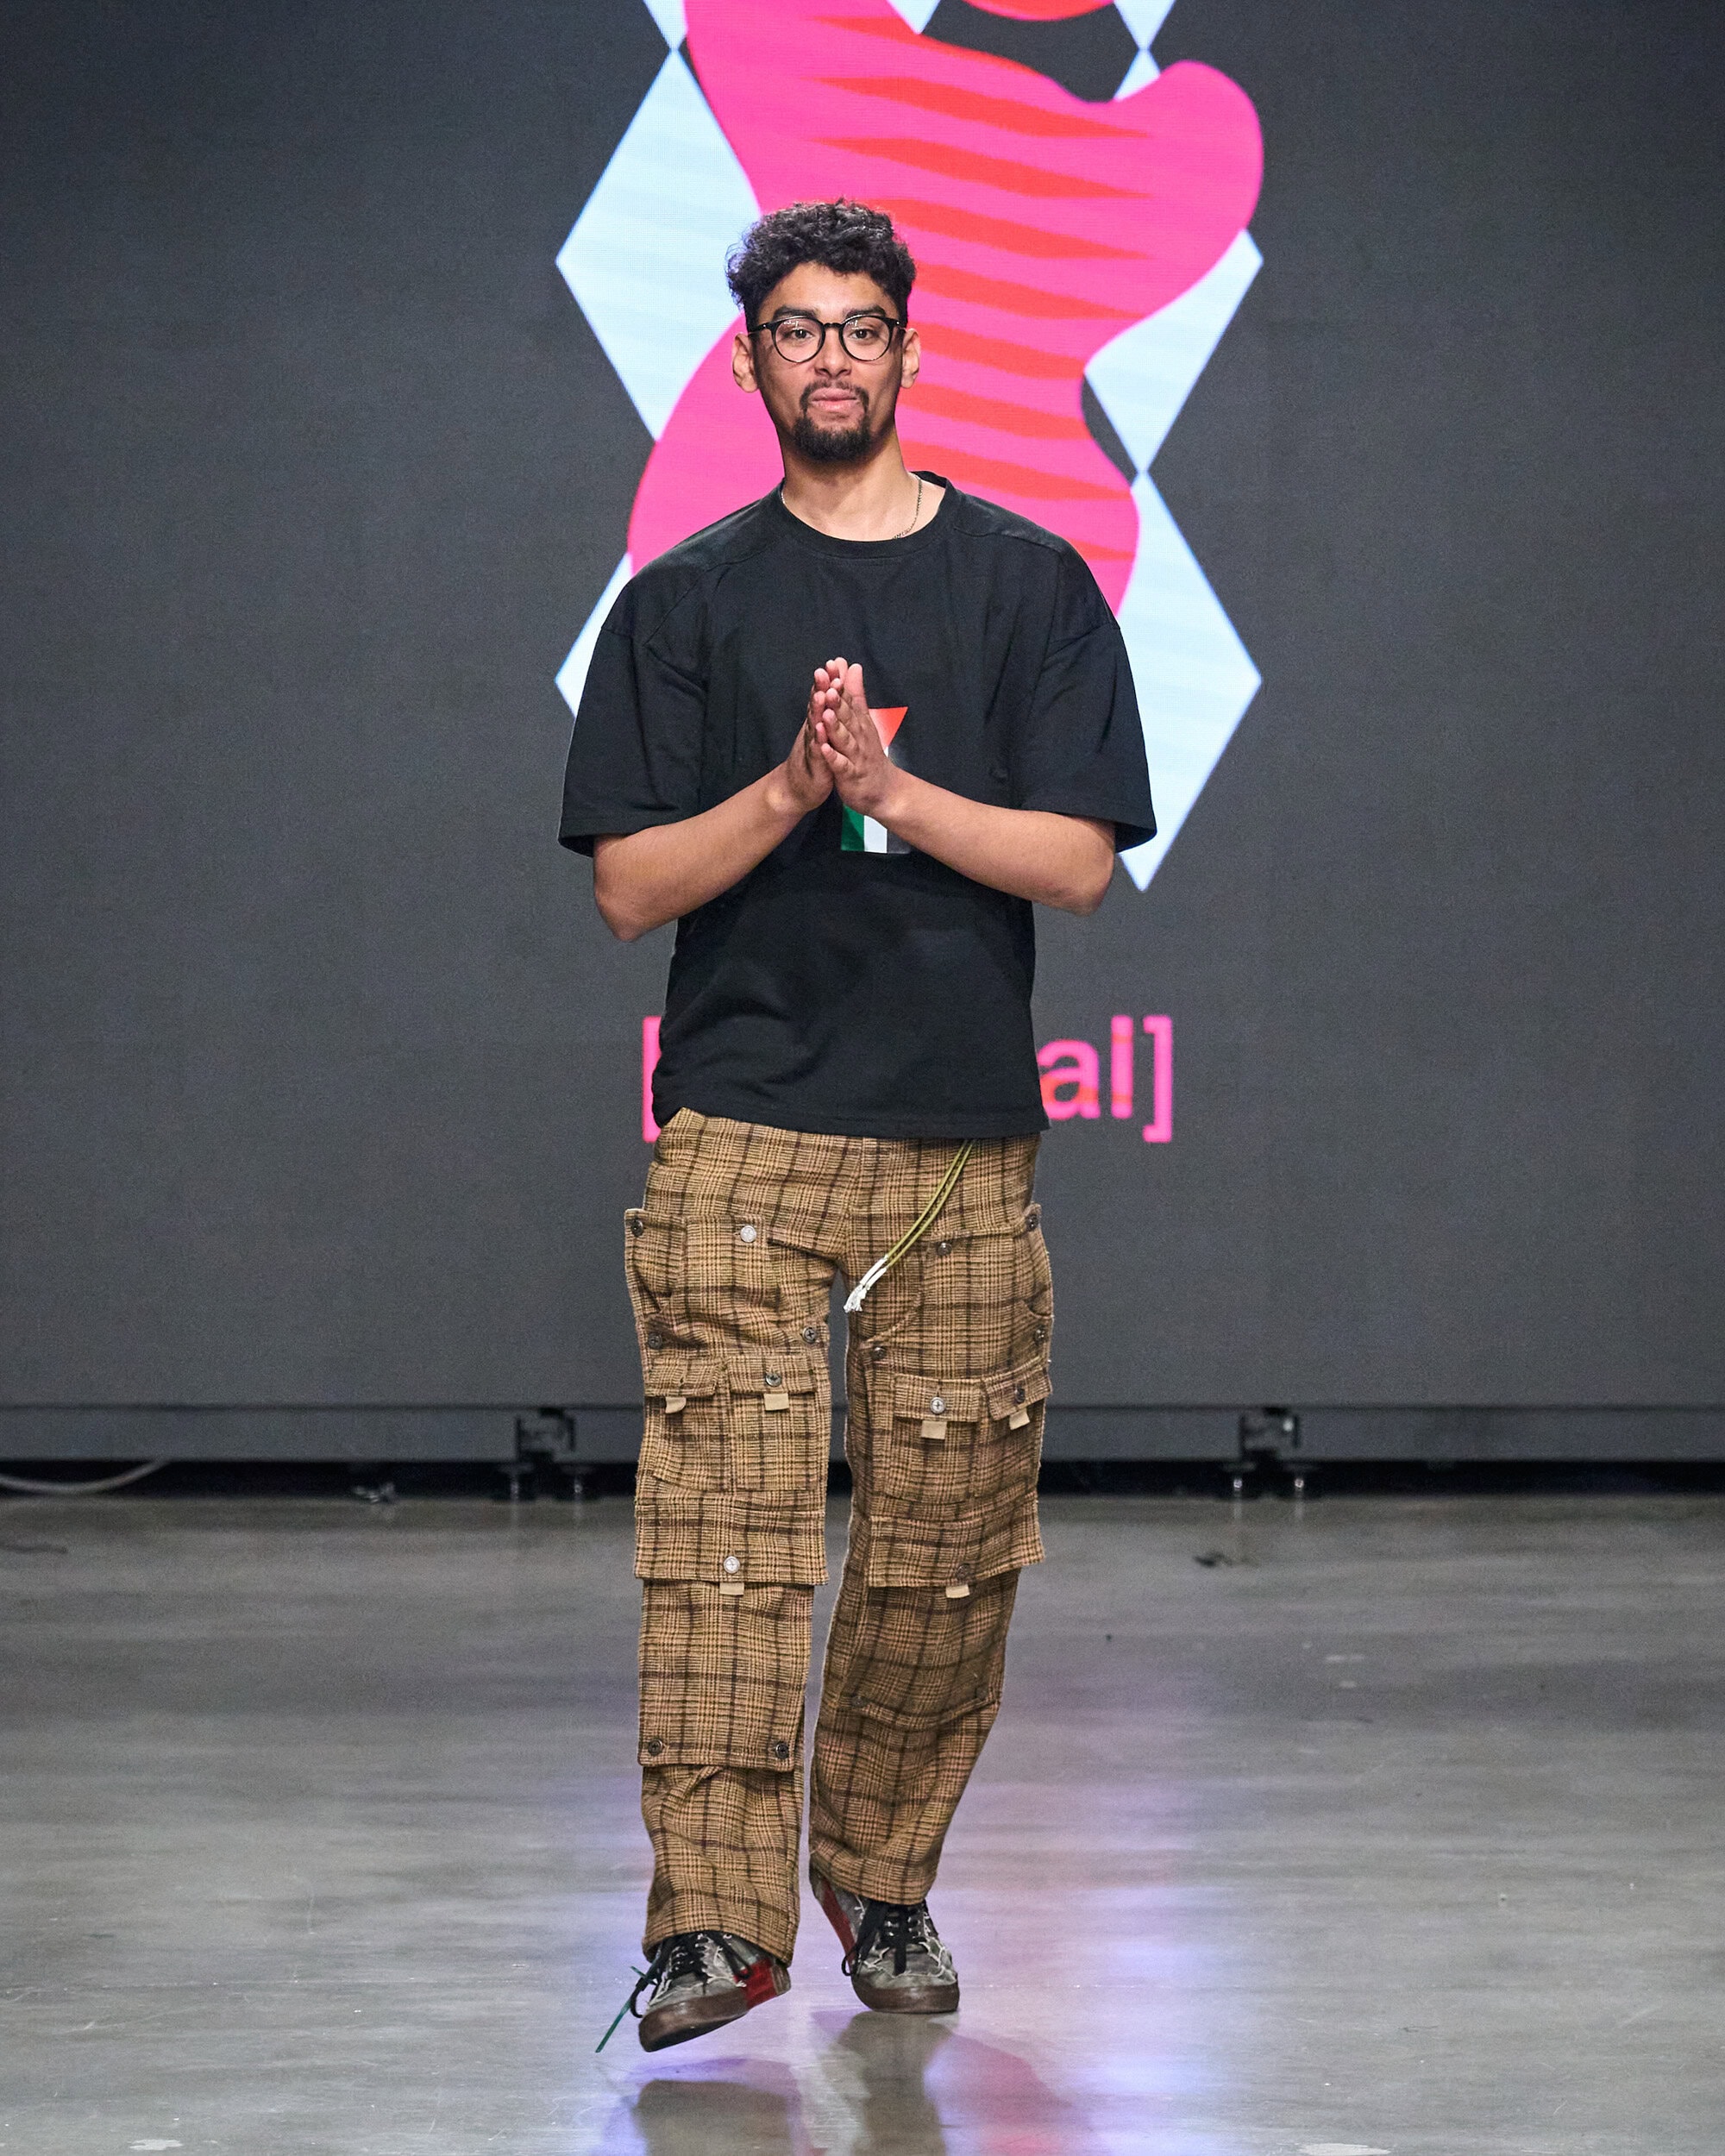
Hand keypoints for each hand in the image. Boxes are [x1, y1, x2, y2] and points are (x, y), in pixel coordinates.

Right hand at [766, 662, 840, 817]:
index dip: (827, 681)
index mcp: (817, 723)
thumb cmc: (813, 757)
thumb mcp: (822, 731)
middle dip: (820, 689)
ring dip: (817, 712)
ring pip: (814, 727)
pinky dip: (817, 744)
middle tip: (823, 671)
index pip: (822, 698)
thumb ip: (828, 707)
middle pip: (816, 707)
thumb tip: (833, 683)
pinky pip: (816, 754)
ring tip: (822, 696)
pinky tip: (819, 734)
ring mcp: (811, 748)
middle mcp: (812, 731)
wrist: (797, 789)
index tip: (834, 663)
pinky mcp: (815, 767)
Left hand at [812, 657, 900, 819]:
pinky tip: (823, 749)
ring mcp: (855, 756)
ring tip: (825, 714)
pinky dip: (833, 757)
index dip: (839, 683)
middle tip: (828, 684)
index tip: (831, 665)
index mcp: (859, 723)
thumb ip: (855, 694)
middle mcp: (859, 736)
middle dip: (838, 701)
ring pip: (845, 739)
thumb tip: (853, 667)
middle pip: (847, 716)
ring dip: (836, 727)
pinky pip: (841, 765)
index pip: (849, 699)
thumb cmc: (869, 754)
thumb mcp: (863, 720)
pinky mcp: (851, 775)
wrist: (885, 790)